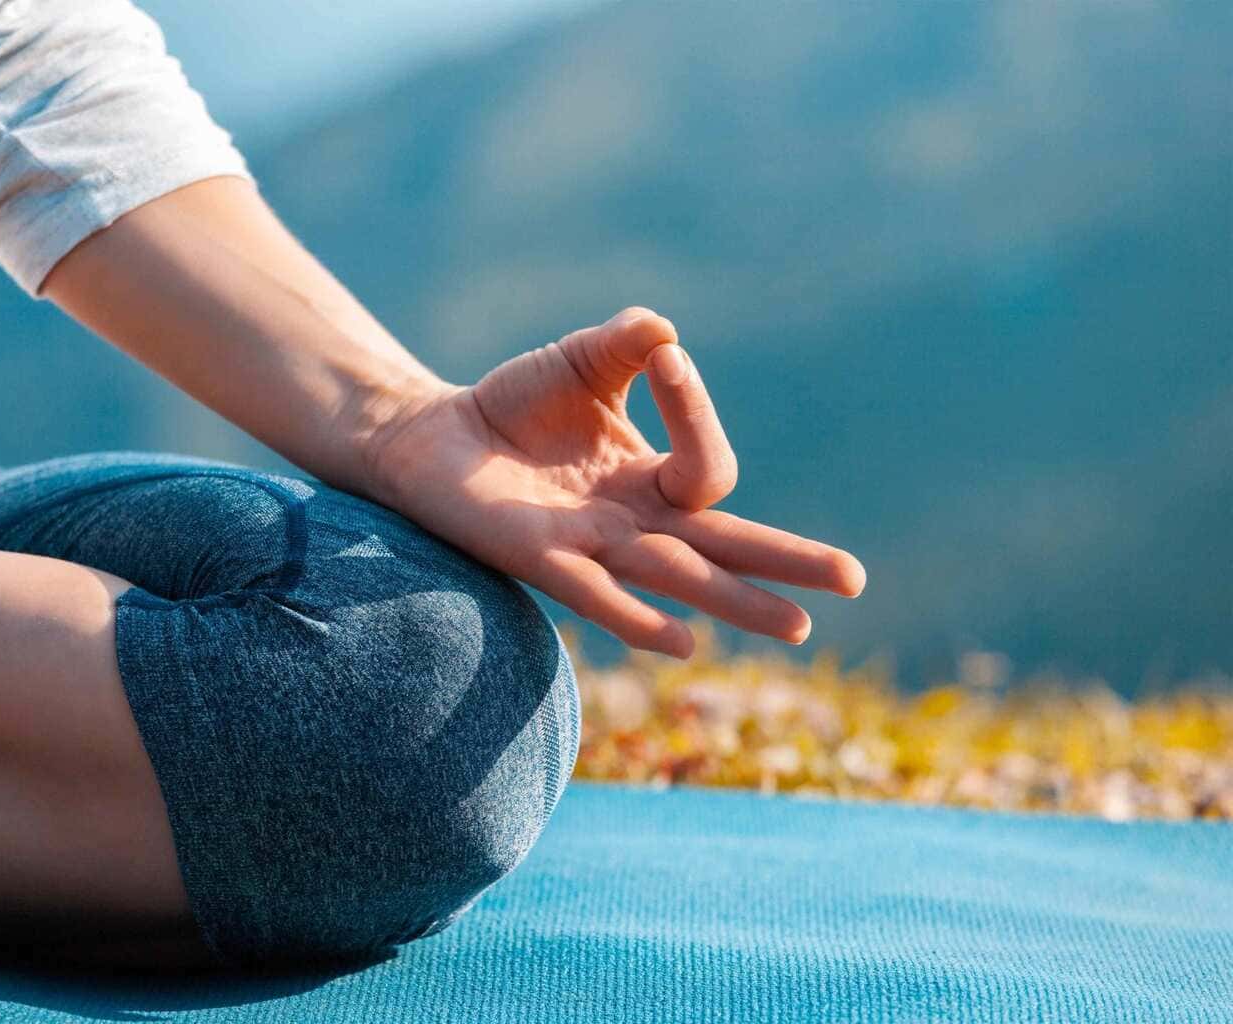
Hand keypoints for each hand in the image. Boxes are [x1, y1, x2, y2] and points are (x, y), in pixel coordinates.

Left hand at [363, 307, 864, 657]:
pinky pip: (596, 595)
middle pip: (725, 547)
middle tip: (853, 580)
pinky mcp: (538, 559)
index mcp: (649, 481)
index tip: (662, 359)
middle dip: (788, 562)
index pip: (709, 468)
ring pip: (677, 579)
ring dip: (736, 601)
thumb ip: (626, 343)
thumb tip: (664, 332)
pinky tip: (683, 640)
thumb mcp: (580, 361)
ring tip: (797, 625)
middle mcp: (632, 523)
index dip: (696, 410)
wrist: (432, 436)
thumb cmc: (513, 407)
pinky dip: (637, 617)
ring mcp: (591, 547)